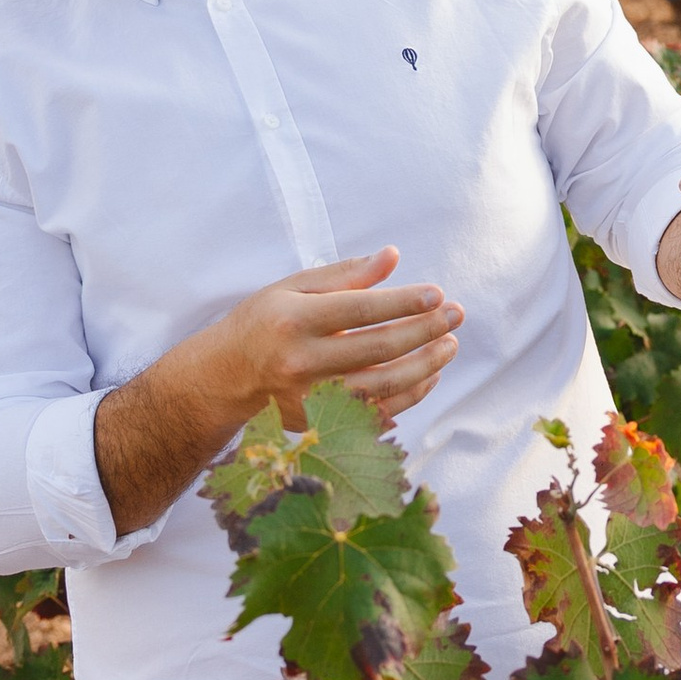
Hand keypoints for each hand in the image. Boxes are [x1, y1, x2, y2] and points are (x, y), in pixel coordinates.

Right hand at [216, 248, 463, 429]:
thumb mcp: (292, 287)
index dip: (402, 302)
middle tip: (456, 315)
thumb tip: (392, 257)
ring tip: (449, 345)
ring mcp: (311, 398)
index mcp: (293, 321)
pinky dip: (409, 395)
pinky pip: (376, 413)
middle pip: (377, 349)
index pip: (359, 310)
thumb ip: (345, 274)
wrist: (224, 378)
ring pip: (382, 386)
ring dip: (425, 365)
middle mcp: (302, 362)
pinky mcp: (320, 422)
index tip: (437, 294)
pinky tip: (429, 374)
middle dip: (424, 331)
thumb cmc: (262, 322)